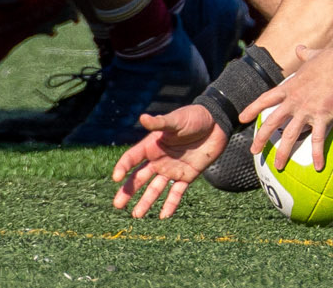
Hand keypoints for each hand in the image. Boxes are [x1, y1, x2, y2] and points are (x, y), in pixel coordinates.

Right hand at [111, 104, 225, 219]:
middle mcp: (159, 159)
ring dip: (146, 202)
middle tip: (117, 205)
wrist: (217, 123)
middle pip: (140, 177)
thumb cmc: (193, 117)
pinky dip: (170, 204)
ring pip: (155, 189)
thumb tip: (142, 117)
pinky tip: (163, 216)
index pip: (132, 158)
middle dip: (128, 191)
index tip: (115, 177)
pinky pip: (176, 193)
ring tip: (136, 215)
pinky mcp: (187, 176)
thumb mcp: (176, 120)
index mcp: (152, 145)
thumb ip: (160, 123)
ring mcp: (172, 169)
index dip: (123, 167)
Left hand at [248, 45, 332, 174]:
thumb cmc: (331, 57)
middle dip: (261, 138)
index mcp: (290, 87)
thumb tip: (300, 48)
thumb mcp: (313, 55)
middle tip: (254, 151)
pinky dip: (317, 154)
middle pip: (272, 122)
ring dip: (283, 152)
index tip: (242, 118)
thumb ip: (304, 54)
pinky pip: (317, 139)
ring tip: (278, 166)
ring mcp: (306, 109)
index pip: (265, 99)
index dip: (252, 109)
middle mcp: (294, 100)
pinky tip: (318, 166)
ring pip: (289, 135)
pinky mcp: (322, 116)